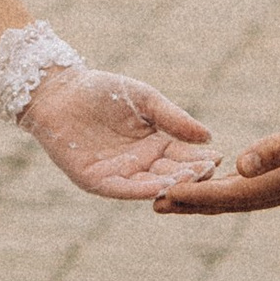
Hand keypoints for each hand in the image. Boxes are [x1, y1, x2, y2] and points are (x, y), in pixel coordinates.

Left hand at [21, 67, 216, 200]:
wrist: (59, 91)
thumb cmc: (101, 90)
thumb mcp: (144, 99)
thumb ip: (172, 117)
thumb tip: (208, 137)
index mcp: (154, 145)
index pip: (183, 156)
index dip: (200, 159)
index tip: (220, 160)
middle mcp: (139, 164)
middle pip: (171, 175)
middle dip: (190, 177)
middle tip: (210, 176)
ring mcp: (118, 174)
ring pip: (150, 185)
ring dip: (170, 186)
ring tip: (189, 182)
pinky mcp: (96, 180)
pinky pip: (122, 189)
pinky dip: (140, 190)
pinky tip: (157, 188)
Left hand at [151, 82, 279, 214]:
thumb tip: (239, 167)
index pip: (233, 196)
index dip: (196, 197)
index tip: (161, 197)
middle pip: (234, 202)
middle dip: (195, 203)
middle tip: (155, 205)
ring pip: (246, 195)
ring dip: (212, 195)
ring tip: (179, 193)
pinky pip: (260, 182)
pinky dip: (235, 181)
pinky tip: (225, 174)